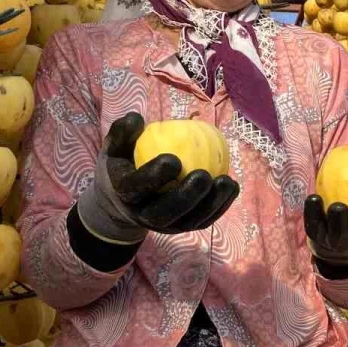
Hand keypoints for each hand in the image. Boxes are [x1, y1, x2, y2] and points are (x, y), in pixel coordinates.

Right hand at [77, 113, 239, 241]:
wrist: (126, 199)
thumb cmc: (124, 162)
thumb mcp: (116, 145)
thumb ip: (122, 131)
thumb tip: (137, 119)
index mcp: (124, 194)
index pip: (137, 188)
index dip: (154, 177)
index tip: (174, 160)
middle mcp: (143, 215)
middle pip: (164, 212)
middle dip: (186, 197)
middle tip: (204, 175)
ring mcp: (164, 225)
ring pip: (188, 221)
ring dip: (210, 204)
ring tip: (227, 182)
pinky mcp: (182, 227)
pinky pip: (203, 219)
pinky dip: (220, 206)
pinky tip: (232, 186)